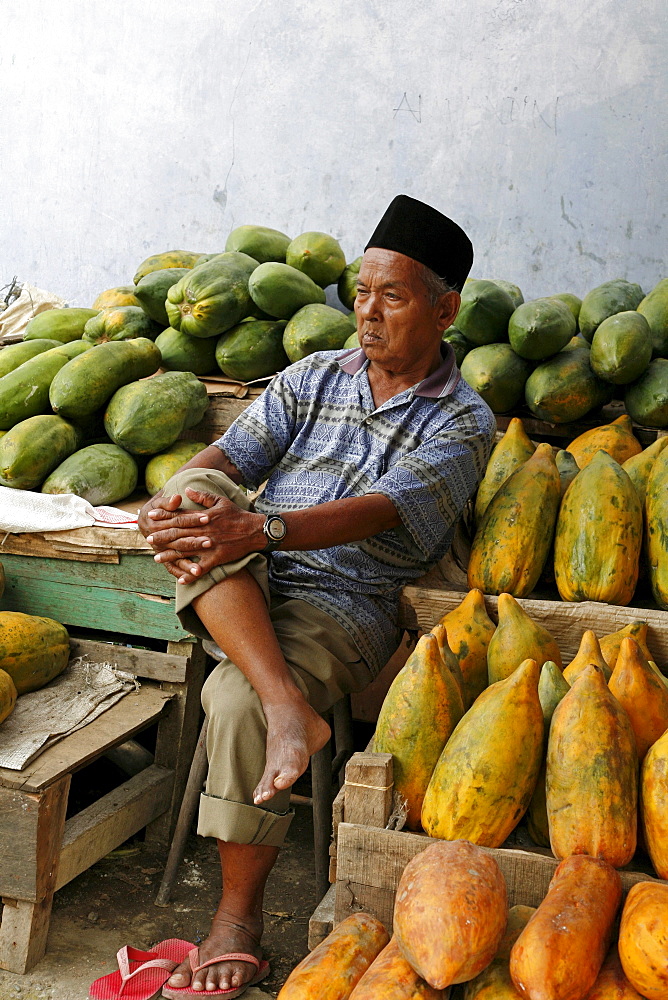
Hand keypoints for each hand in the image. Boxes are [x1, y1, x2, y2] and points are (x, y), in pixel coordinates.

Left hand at [145, 487, 265, 583]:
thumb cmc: (238, 514)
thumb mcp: (220, 501)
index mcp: (204, 516)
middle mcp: (204, 531)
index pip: (180, 515)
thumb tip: (186, 489)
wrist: (256, 530)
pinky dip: (191, 574)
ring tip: (157, 558)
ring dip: (171, 555)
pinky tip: (181, 579)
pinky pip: (202, 568)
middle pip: (179, 533)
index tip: (151, 516)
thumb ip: (202, 496)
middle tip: (148, 539)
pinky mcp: (218, 557)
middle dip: (162, 536)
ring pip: (186, 550)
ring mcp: (210, 545)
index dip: (164, 515)